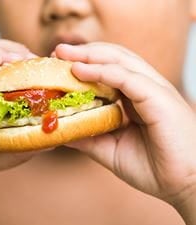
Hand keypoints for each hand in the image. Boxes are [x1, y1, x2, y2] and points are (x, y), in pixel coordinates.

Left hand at [55, 43, 195, 206]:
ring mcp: (153, 90)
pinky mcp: (159, 98)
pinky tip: (80, 70)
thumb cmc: (155, 168)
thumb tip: (62, 129)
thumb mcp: (111, 150)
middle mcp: (145, 88)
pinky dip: (102, 72)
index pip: (108, 69)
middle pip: (113, 58)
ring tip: (63, 53)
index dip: (84, 63)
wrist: (186, 185)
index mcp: (135, 98)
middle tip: (57, 51)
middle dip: (84, 52)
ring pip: (120, 61)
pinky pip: (128, 78)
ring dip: (89, 55)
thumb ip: (89, 137)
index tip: (58, 63)